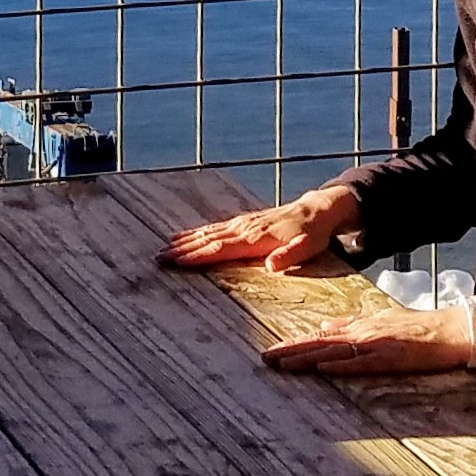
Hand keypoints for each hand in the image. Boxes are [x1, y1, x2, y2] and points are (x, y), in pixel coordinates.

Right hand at [159, 185, 359, 272]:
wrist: (317, 210)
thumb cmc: (313, 234)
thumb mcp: (308, 247)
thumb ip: (290, 256)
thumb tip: (272, 265)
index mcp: (255, 239)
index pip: (221, 248)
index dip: (198, 256)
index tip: (177, 262)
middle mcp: (244, 229)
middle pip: (208, 240)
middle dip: (182, 249)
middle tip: (158, 258)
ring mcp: (242, 223)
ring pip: (208, 232)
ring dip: (185, 240)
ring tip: (164, 248)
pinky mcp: (243, 222)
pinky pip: (214, 228)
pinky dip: (196, 232)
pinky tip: (184, 236)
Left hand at [260, 303, 475, 377]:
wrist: (451, 329)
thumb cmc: (418, 327)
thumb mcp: (380, 320)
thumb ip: (351, 324)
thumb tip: (323, 325)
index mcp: (360, 327)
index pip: (321, 338)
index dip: (295, 345)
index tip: (273, 351)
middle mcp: (363, 334)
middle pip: (320, 344)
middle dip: (292, 352)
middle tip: (265, 359)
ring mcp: (376, 345)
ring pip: (335, 353)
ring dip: (307, 359)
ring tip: (283, 365)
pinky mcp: (391, 358)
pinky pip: (362, 363)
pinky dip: (342, 366)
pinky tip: (324, 369)